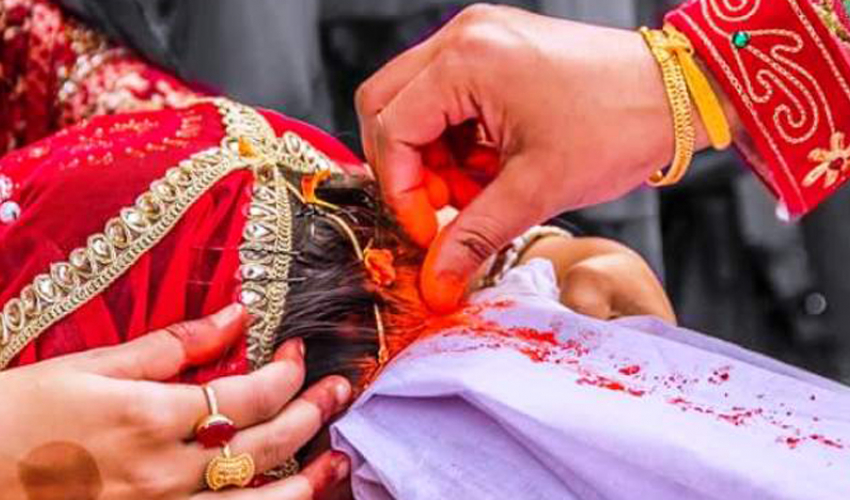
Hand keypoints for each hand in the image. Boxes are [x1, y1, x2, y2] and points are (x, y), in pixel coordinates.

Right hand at [0, 304, 351, 499]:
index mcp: (152, 417)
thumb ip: (171, 344)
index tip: (298, 351)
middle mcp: (165, 471)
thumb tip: (236, 315)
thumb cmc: (21, 415)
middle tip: (339, 390)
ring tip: (340, 460)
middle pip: (265, 443)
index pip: (249, 395)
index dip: (286, 371)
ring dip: (308, 481)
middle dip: (312, 413)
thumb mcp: (90, 366)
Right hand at [357, 5, 732, 311]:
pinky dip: (455, 141)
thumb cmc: (619, 126)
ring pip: (413, 104)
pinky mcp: (494, 50)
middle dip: (408, 167)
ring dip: (433, 157)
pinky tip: (489, 167)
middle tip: (444, 206)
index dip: (402, 190)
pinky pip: (445, 99)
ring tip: (479, 188)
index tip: (427, 231)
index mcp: (467, 59)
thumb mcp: (537, 189)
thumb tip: (435, 281)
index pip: (392, 129)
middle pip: (387, 106)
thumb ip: (475, 236)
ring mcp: (478, 37)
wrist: (676, 94)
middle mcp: (463, 36)